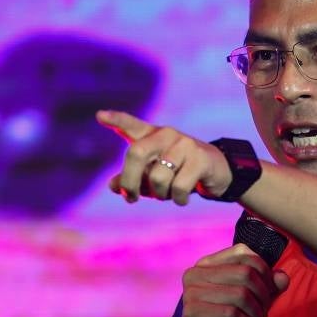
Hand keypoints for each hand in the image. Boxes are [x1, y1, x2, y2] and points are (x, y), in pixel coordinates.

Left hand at [96, 110, 232, 204]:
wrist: (216, 171)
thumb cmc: (178, 171)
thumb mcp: (153, 174)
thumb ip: (132, 179)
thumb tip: (114, 187)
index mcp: (151, 135)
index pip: (131, 125)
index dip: (116, 120)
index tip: (100, 116)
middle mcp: (166, 134)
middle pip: (136, 153)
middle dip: (130, 181)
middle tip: (131, 198)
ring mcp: (184, 144)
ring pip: (158, 177)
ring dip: (160, 195)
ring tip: (167, 195)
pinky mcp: (200, 158)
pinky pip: (178, 187)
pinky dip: (177, 200)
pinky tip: (182, 199)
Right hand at [179, 244, 290, 316]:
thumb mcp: (252, 300)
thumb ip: (269, 286)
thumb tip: (283, 278)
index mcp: (206, 264)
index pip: (243, 253)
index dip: (264, 271)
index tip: (269, 292)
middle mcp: (195, 274)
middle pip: (245, 273)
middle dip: (262, 296)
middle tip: (263, 314)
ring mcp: (191, 293)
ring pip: (240, 294)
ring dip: (256, 314)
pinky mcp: (192, 314)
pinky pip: (231, 314)